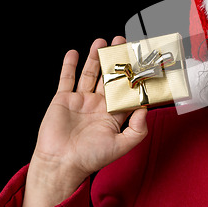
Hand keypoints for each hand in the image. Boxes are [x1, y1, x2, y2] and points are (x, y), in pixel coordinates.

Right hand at [22, 37, 147, 206]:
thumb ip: (138, 129)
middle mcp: (98, 104)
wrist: (61, 164)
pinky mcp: (63, 99)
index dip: (133, 76)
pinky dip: (69, 66)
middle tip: (122, 43)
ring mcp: (81, 100)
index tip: (141, 62)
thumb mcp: (121, 145)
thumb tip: (146, 109)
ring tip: (102, 42)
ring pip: (90, 74)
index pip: (126, 90)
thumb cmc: (90, 158)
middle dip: (116, 59)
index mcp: (113, 114)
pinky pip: (67, 79)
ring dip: (95, 57)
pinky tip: (74, 53)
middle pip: (109, 76)